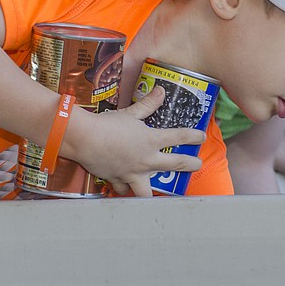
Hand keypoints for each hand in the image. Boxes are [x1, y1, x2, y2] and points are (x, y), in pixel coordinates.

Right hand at [63, 86, 205, 197]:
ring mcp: (132, 173)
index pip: (179, 137)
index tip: (200, 137)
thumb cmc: (107, 124)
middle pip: (175, 165)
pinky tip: (127, 188)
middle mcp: (146, 160)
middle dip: (190, 164)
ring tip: (161, 194)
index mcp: (151, 140)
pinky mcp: (117, 179)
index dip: (193, 136)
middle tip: (197, 164)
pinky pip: (123, 189)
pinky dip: (125, 189)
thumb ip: (147, 104)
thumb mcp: (129, 113)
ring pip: (148, 192)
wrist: (84, 138)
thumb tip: (160, 91)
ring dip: (155, 193)